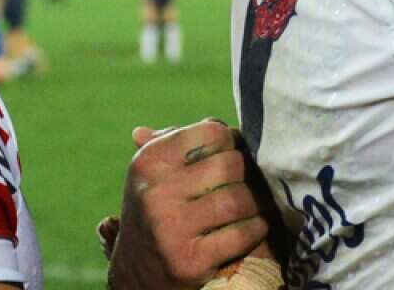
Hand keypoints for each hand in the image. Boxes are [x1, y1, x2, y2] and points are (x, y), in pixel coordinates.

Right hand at [107, 120, 268, 288]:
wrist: (136, 271)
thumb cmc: (157, 209)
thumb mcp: (155, 173)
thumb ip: (181, 142)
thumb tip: (214, 122)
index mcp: (149, 161)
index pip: (213, 132)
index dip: (231, 142)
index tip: (232, 155)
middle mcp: (155, 192)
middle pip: (231, 165)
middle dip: (246, 174)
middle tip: (246, 183)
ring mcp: (171, 227)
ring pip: (240, 200)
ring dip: (255, 204)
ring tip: (251, 206)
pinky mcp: (190, 260)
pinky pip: (243, 234)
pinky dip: (256, 228)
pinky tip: (252, 228)